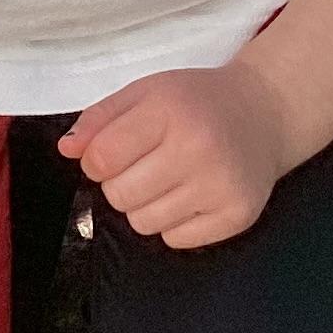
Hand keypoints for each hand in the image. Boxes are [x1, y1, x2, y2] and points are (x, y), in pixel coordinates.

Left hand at [58, 63, 299, 249]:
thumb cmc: (196, 101)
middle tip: (146, 164)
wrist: (265, 111)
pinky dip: (175, 223)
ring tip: (169, 179)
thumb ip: (99, 119)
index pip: (101, 159)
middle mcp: (198, 149)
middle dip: (121, 183)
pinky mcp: (238, 215)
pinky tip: (192, 195)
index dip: (98, 160)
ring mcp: (221, 186)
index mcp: (169, 111)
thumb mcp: (144, 93)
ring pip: (144, 223)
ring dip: (146, 206)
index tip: (115, 151)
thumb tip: (67, 150)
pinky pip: (176, 240)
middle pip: (119, 196)